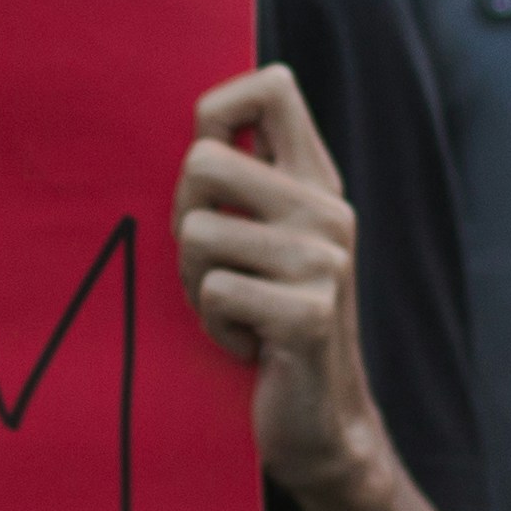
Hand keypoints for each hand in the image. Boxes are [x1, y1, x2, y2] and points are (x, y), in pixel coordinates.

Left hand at [173, 67, 391, 507]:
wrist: (322, 424)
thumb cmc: (268, 321)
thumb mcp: (265, 238)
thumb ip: (249, 181)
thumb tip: (202, 124)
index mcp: (316, 182)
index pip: (272, 86)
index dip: (216, 111)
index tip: (211, 173)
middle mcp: (327, 211)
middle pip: (201, 161)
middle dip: (182, 219)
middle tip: (214, 265)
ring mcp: (322, 261)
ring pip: (195, 234)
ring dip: (194, 284)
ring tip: (235, 309)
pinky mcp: (308, 314)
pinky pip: (211, 293)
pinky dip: (213, 327)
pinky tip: (250, 344)